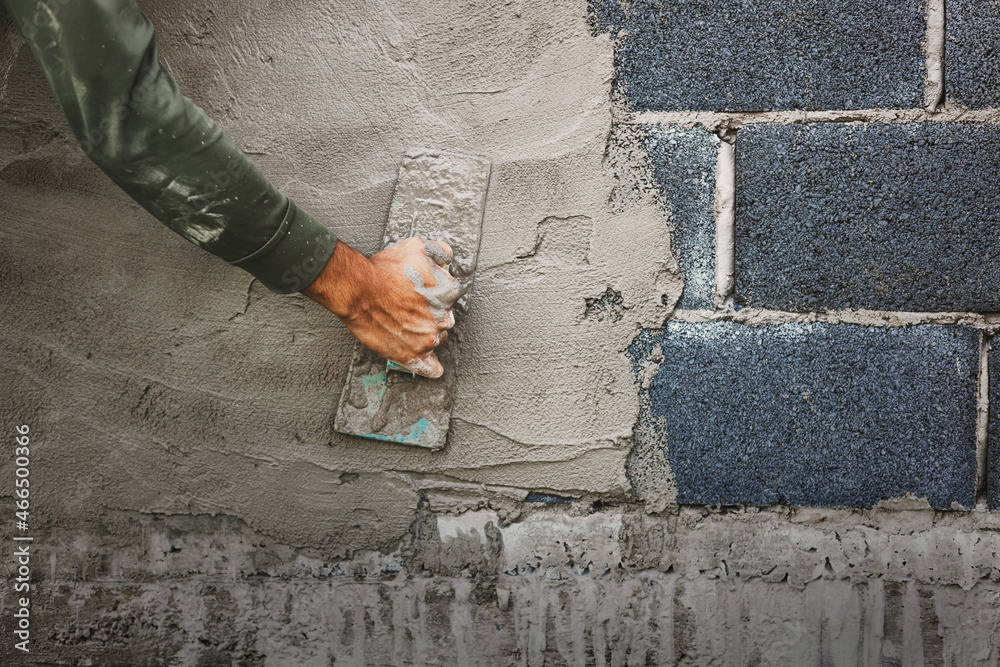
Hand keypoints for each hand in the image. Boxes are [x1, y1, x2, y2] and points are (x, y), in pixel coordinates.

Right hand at [302, 238, 462, 377]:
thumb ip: (438, 252)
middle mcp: (443, 317)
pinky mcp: (411, 354)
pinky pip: (430, 367)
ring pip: (436, 339)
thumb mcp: (417, 248)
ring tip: (407, 326)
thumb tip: (447, 256)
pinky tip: (431, 365)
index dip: (434, 293)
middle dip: (431, 314)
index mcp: (448, 292)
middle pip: (444, 319)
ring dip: (426, 334)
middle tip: (409, 307)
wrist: (358, 289)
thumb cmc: (383, 270)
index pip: (450, 296)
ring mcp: (427, 338)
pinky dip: (431, 366)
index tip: (422, 293)